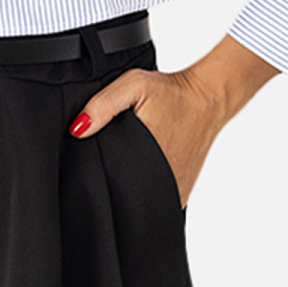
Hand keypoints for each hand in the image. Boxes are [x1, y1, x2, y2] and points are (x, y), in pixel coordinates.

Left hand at [66, 37, 279, 204]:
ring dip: (130, 188)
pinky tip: (144, 171)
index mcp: (141, 158)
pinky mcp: (180, 194)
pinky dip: (147, 192)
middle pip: (121, 193)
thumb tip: (78, 130)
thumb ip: (103, 105)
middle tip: (113, 158)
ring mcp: (171, 191)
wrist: (209, 99)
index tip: (92, 161)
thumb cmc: (173, 92)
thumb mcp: (134, 85)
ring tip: (130, 164)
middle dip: (111, 180)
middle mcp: (158, 180)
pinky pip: (156, 201)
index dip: (94, 172)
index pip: (105, 180)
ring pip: (139, 201)